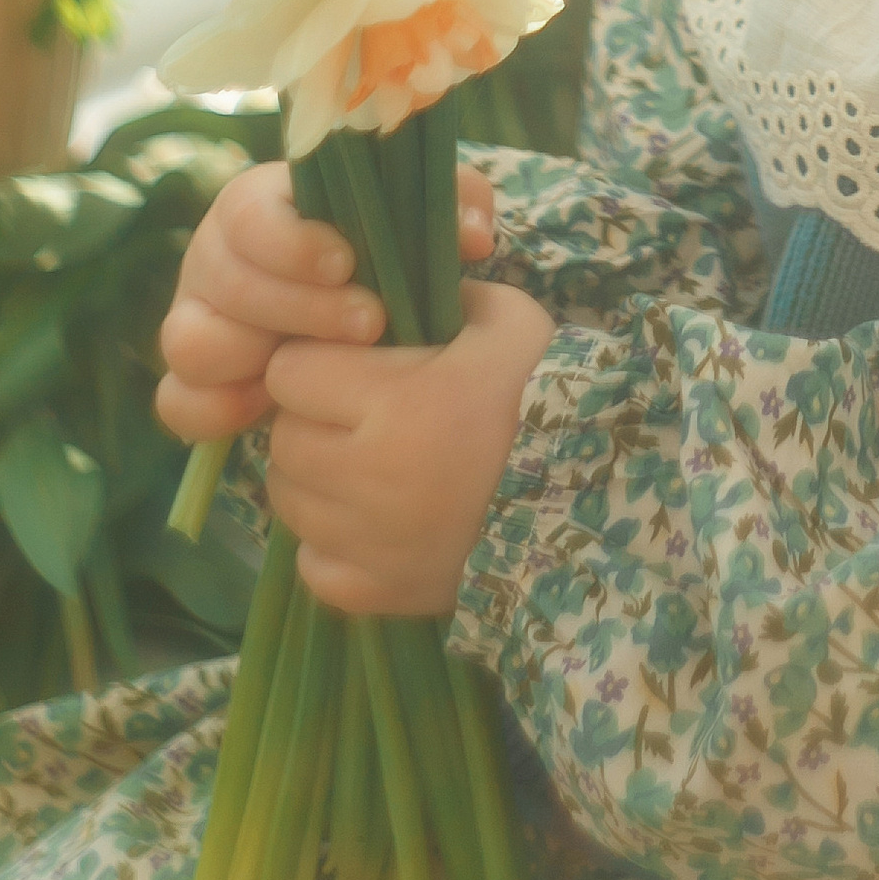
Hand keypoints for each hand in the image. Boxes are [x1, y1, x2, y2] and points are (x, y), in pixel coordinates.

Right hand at [155, 152, 497, 443]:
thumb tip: (473, 234)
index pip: (245, 210)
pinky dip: (215, 409)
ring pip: (188, 339)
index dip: (289, 240)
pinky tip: (266, 411)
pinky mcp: (192, 380)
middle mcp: (217, 258)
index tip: (348, 262)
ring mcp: (197, 319)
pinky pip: (177, 400)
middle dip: (296, 305)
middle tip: (370, 324)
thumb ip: (456, 202)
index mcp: (262, 206)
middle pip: (221, 275)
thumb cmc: (385, 256)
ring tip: (315, 366)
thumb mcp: (423, 220)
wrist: (362, 325)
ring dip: (252, 355)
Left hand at [263, 285, 556, 619]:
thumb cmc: (545, 398)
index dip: (315, 362)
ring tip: (363, 468)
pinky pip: (315, 564)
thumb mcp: (510, 320)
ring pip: (289, 503)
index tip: (349, 367)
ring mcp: (371, 544)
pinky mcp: (379, 592)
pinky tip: (370, 522)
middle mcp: (370, 478)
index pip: (289, 372)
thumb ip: (444, 295)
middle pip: (283, 441)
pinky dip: (331, 544)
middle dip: (311, 423)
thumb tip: (392, 287)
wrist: (594, 499)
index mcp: (397, 403)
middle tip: (357, 419)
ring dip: (316, 481)